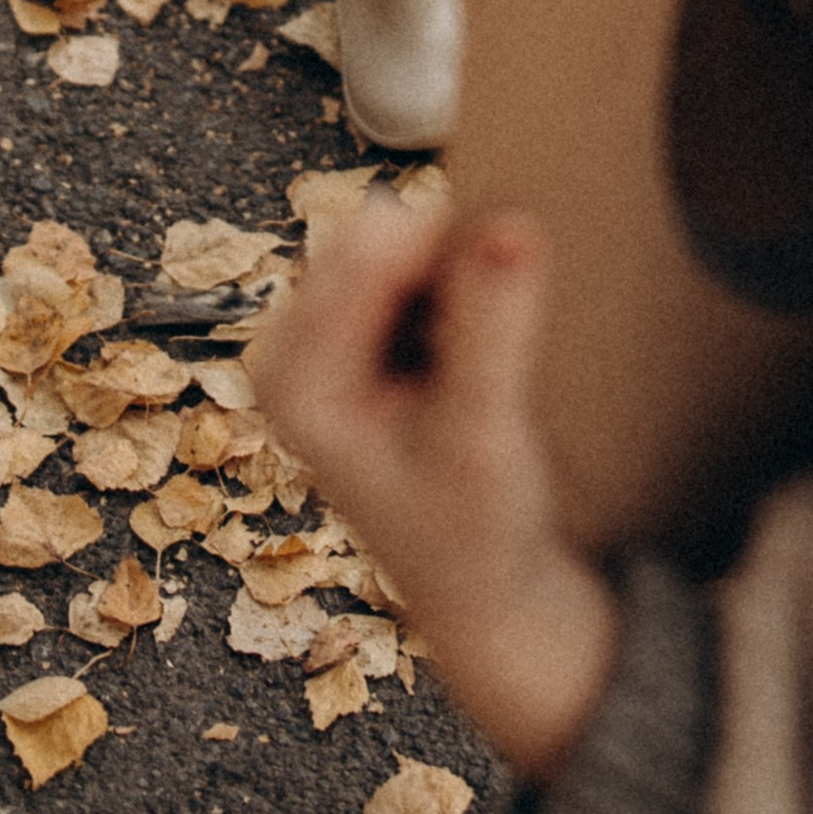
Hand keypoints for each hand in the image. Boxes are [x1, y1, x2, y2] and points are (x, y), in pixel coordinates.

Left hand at [251, 197, 617, 781]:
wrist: (483, 590)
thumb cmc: (478, 534)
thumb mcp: (488, 439)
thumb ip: (494, 330)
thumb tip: (512, 223)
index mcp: (294, 381)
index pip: (374, 249)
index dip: (457, 245)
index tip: (524, 271)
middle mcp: (289, 351)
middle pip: (381, 233)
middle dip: (451, 259)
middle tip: (502, 341)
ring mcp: (318, 340)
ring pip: (400, 238)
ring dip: (456, 270)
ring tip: (488, 354)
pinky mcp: (354, 333)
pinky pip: (410, 260)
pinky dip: (454, 280)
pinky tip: (474, 346)